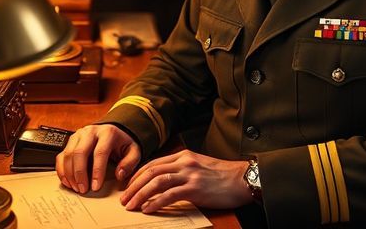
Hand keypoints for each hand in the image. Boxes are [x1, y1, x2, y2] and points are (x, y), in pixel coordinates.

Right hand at [56, 124, 140, 193]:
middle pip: (80, 152)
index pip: (100, 152)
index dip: (97, 171)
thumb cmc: (122, 143)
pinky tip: (68, 182)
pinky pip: (61, 156)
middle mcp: (91, 131)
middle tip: (83, 189)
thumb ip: (129, 162)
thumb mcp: (133, 150)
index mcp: (108, 132)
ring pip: (68, 154)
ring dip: (70, 174)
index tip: (95, 187)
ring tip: (76, 188)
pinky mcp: (70, 141)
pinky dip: (62, 170)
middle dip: (79, 174)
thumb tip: (119, 174)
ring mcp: (78, 135)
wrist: (114, 130)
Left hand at [120, 149, 251, 212]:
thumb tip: (162, 182)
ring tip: (131, 206)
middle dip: (133, 186)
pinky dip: (156, 202)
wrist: (242, 179)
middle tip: (123, 199)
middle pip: (151, 172)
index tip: (128, 187)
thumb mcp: (199, 166)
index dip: (137, 175)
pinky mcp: (195, 188)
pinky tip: (148, 209)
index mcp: (184, 155)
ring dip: (140, 194)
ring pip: (156, 182)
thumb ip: (182, 169)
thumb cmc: (222, 175)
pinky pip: (169, 195)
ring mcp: (189, 174)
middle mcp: (184, 162)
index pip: (153, 163)